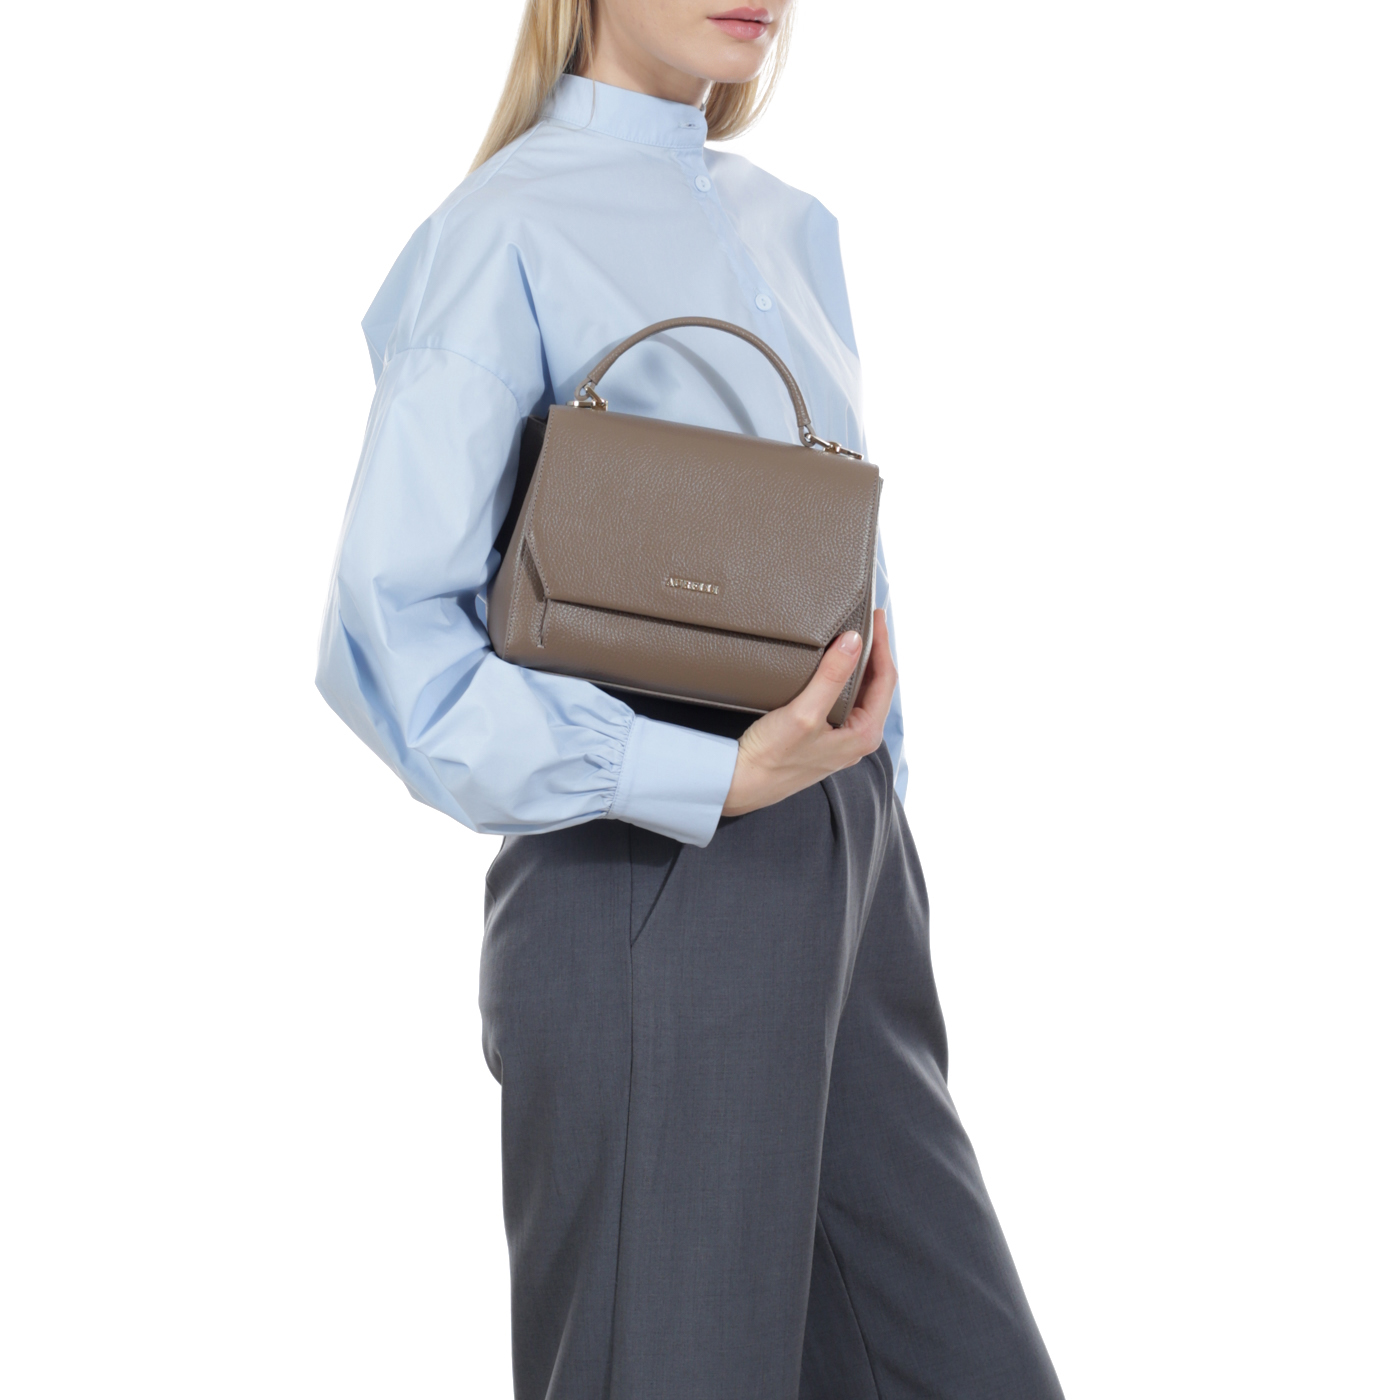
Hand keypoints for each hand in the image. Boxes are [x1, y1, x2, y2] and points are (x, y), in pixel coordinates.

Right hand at [722, 609, 896, 816]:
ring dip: (861, 665)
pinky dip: (844, 680)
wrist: (742, 783)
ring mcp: (842, 741)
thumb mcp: (804, 712)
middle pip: (878, 687)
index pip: (886, 681)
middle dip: (875, 653)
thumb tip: (853, 641)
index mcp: (864, 735)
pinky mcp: (825, 739)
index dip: (882, 645)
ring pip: (862, 695)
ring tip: (856, 638)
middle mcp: (859, 740)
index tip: (877, 617)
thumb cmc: (772, 757)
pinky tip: (834, 668)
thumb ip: (832, 676)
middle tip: (870, 621)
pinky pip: (845, 703)